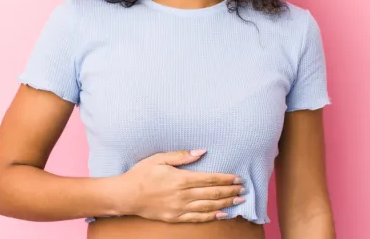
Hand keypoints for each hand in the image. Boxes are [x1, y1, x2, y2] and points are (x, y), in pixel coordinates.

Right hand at [119, 149, 246, 222]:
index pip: (209, 178)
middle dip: (230, 191)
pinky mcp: (175, 217)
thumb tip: (202, 151)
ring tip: (239, 201)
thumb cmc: (142, 174)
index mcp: (180, 179)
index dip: (225, 178)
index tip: (238, 178)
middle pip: (212, 193)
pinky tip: (223, 214)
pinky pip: (198, 218)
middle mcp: (182, 195)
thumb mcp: (159, 158)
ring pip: (209, 206)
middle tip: (243, 189)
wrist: (126, 196)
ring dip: (226, 203)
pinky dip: (212, 216)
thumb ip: (181, 155)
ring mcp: (179, 208)